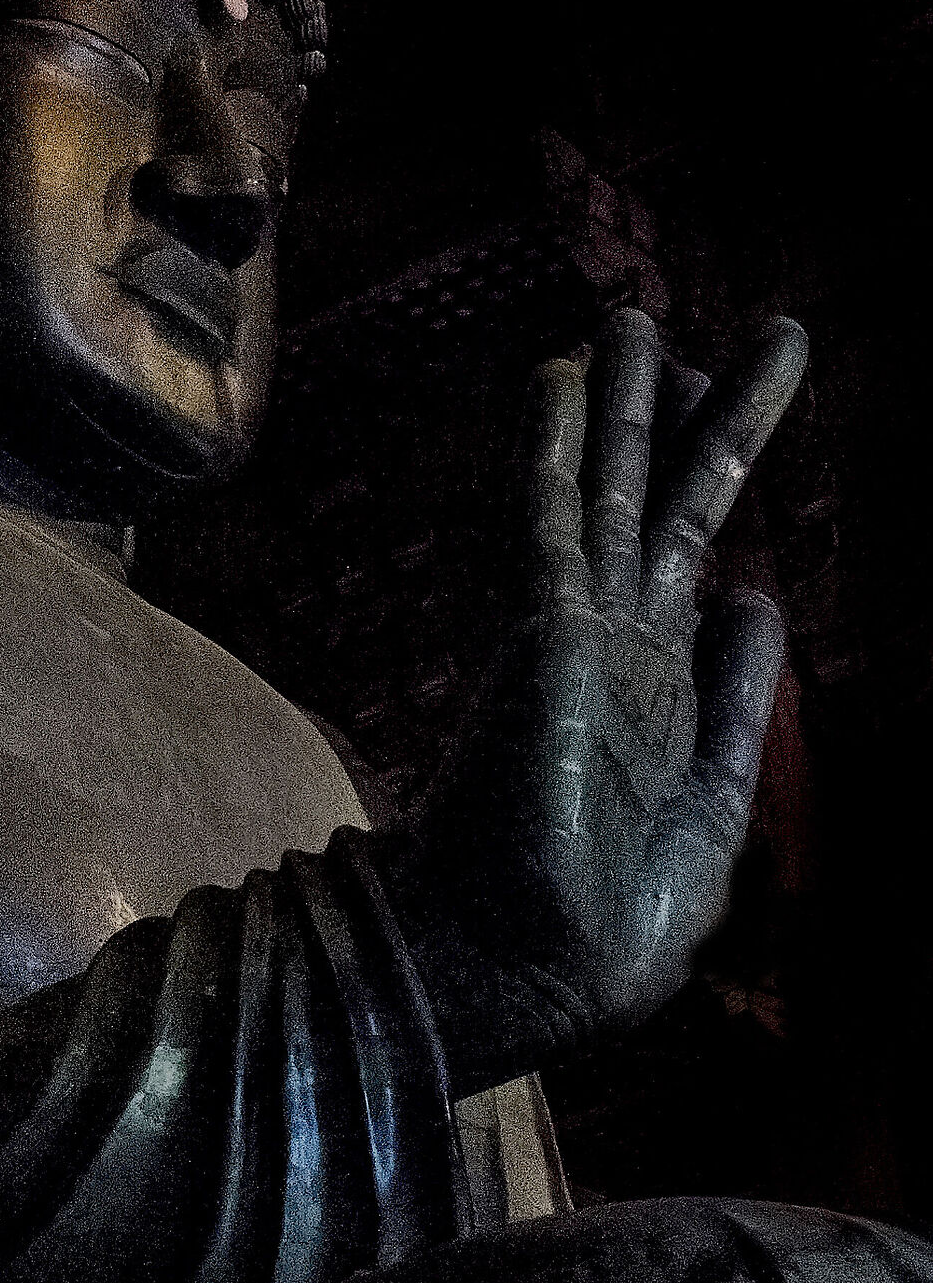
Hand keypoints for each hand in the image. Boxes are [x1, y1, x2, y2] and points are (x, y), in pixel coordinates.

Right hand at [376, 307, 808, 1095]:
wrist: (524, 965)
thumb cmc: (605, 921)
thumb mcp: (714, 813)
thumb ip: (735, 707)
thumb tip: (759, 603)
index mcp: (659, 686)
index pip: (690, 556)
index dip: (714, 475)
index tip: (719, 402)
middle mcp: (615, 643)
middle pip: (657, 503)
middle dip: (681, 415)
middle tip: (691, 332)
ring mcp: (575, 632)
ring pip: (608, 492)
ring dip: (621, 404)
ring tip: (628, 318)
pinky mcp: (541, 635)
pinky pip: (550, 519)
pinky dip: (554, 446)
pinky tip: (561, 375)